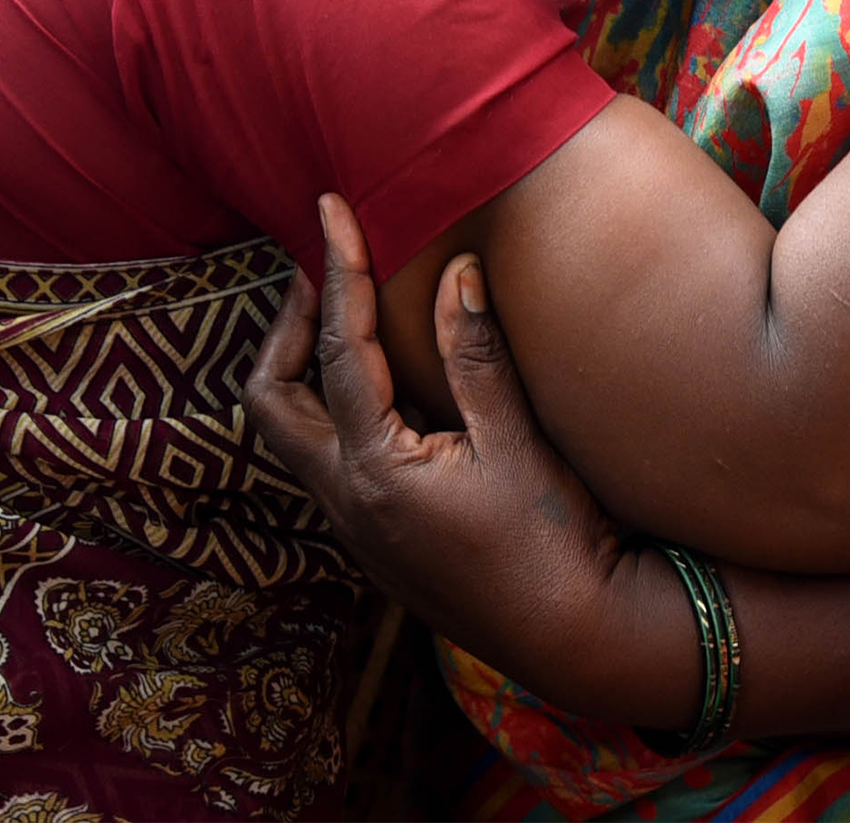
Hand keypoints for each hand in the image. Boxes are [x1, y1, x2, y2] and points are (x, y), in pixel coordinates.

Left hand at [242, 196, 688, 725]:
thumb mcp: (519, 442)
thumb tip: (456, 271)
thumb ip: (477, 355)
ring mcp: (356, 527)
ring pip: (293, 433)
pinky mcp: (376, 540)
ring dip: (302, 368)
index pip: (340, 348)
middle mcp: (347, 501)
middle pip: (272, 398)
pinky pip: (325, 459)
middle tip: (322, 270)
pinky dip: (331, 406)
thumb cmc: (556, 544)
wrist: (577, 639)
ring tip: (342, 312)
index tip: (329, 209)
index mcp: (375, 471)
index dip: (337, 270)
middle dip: (287, 326)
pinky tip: (378, 382)